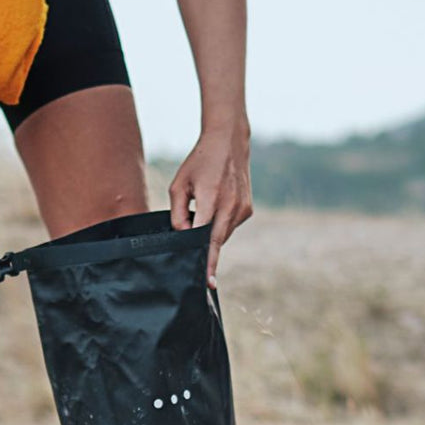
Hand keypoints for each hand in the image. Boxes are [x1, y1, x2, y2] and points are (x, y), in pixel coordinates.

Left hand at [169, 118, 252, 288]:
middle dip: (208, 257)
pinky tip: (215, 207)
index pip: (207, 238)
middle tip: (204, 275)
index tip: (208, 281)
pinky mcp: (247, 209)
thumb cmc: (199, 162)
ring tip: (204, 213)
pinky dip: (220, 224)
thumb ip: (177, 213)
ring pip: (223, 235)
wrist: (228, 142)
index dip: (206, 260)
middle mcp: (230, 206)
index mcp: (211, 198)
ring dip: (211, 234)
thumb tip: (182, 235)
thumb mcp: (179, 185)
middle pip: (217, 242)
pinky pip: (230, 227)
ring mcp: (242, 209)